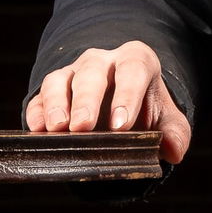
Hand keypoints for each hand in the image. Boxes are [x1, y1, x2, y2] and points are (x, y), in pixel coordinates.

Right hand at [25, 41, 191, 163]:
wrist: (119, 109)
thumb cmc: (144, 111)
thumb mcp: (165, 121)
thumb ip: (175, 133)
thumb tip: (174, 151)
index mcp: (135, 62)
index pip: (132, 70)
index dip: (126, 96)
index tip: (120, 126)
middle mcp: (101, 62)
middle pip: (91, 73)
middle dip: (86, 100)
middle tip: (83, 127)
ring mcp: (72, 75)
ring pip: (59, 80)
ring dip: (56, 104)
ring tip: (57, 129)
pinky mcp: (50, 93)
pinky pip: (38, 98)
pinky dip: (36, 113)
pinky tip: (36, 130)